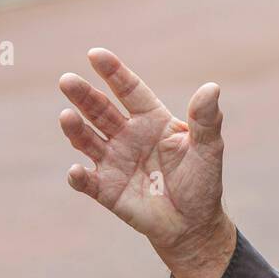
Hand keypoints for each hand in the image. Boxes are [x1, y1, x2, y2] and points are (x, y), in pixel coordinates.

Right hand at [57, 48, 234, 277]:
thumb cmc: (201, 180)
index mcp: (152, 120)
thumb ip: (206, 119)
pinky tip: (77, 170)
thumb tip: (212, 87)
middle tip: (67, 80)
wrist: (193, 223)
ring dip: (75, 129)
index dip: (113, 72)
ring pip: (87, 140)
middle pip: (101, 110)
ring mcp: (114, 161)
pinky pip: (88, 181)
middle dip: (84, 96)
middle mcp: (128, 136)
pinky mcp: (106, 189)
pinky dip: (80, 176)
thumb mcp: (208, 148)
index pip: (130, 91)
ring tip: (66, 117)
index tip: (95, 54)